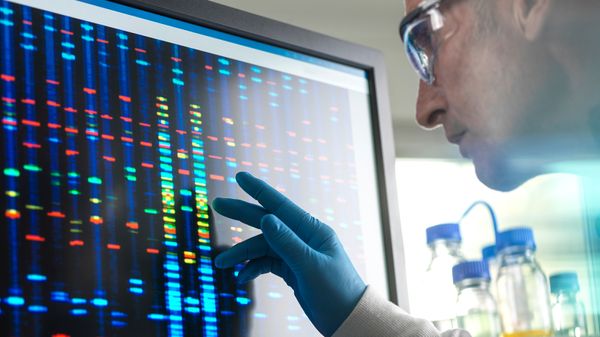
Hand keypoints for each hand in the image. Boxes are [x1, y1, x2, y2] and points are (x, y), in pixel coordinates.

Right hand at [212, 172, 365, 336]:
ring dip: (242, 254)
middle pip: (266, 222)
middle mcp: (303, 238)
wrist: (347, 319)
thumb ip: (287, 243)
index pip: (280, 205)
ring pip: (263, 246)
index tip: (240, 176)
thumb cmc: (337, 291)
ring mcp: (297, 253)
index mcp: (312, 230)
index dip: (259, 190)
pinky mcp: (292, 269)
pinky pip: (267, 263)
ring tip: (220, 264)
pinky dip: (253, 268)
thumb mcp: (310, 266)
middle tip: (216, 204)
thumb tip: (266, 218)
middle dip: (241, 214)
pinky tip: (241, 277)